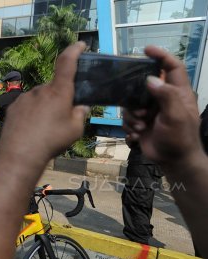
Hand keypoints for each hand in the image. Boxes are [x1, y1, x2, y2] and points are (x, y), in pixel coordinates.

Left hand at [0, 41, 88, 159]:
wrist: (19, 154)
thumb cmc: (51, 141)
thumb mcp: (75, 130)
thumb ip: (80, 115)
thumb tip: (81, 107)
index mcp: (59, 91)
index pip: (66, 63)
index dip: (74, 51)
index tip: (80, 45)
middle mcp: (40, 90)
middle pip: (53, 87)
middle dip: (59, 98)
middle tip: (61, 117)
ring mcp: (24, 97)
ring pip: (39, 98)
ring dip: (44, 107)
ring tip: (44, 128)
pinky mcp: (13, 107)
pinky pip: (27, 106)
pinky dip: (31, 113)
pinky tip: (31, 129)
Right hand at [122, 45, 201, 168]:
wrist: (174, 161)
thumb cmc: (180, 138)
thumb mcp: (176, 115)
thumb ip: (166, 95)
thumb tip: (150, 79)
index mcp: (179, 93)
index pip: (172, 67)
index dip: (161, 56)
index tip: (146, 49)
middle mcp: (164, 99)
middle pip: (144, 85)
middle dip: (137, 97)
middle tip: (140, 110)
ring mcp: (151, 111)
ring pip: (132, 103)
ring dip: (132, 116)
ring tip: (141, 127)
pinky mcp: (141, 123)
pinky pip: (127, 118)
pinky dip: (130, 126)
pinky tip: (137, 135)